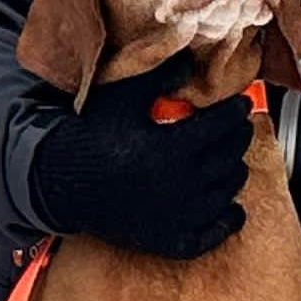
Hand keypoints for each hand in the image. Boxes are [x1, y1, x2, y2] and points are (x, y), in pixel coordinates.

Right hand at [24, 62, 253, 259]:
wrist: (59, 181)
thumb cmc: (90, 136)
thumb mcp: (123, 98)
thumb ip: (158, 77)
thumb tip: (190, 61)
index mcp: (172, 148)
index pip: (221, 126)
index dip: (236, 112)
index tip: (241, 103)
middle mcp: (180, 186)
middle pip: (228, 159)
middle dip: (239, 139)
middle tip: (240, 126)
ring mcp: (176, 217)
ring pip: (225, 195)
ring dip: (235, 174)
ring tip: (234, 161)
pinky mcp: (166, 239)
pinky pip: (209, 236)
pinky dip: (226, 223)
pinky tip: (233, 210)